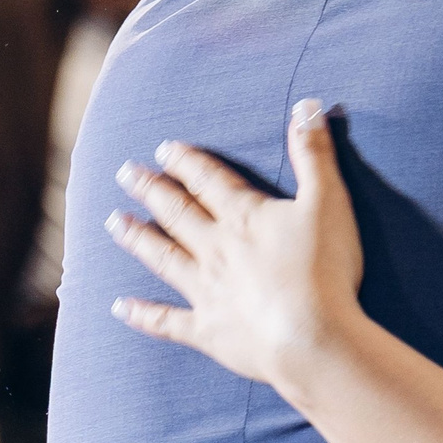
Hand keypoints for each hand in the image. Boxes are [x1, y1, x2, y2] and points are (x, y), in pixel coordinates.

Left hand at [107, 100, 367, 389]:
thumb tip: (308, 105)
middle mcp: (216, 249)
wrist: (311, 337)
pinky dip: (142, 314)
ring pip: (163, 258)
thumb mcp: (328, 201)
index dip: (188, 162)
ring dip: (138, 238)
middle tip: (124, 172)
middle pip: (177, 213)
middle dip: (152, 190)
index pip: (209, 181)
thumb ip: (315, 154)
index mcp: (244, 217)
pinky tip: (119, 307)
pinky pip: (166, 321)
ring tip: (115, 222)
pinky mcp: (208, 330)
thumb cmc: (325, 269)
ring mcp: (207, 291)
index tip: (164, 148)